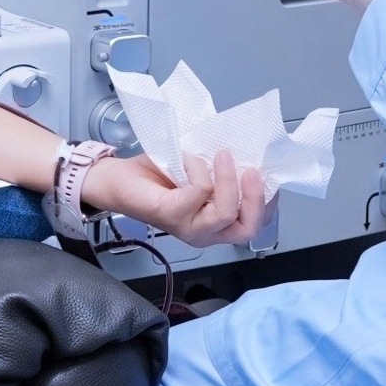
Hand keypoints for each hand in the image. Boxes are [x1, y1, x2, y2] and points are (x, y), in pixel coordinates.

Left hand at [84, 150, 266, 247]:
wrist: (117, 179)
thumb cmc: (156, 176)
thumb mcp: (199, 170)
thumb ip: (222, 170)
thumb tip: (248, 152)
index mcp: (215, 224)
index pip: (254, 225)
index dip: (268, 203)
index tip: (268, 173)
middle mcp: (204, 232)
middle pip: (247, 229)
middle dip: (256, 199)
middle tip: (252, 169)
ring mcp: (187, 227)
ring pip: (225, 214)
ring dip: (229, 180)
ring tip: (223, 156)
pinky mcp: (171, 215)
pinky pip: (199, 192)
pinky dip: (198, 169)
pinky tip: (188, 158)